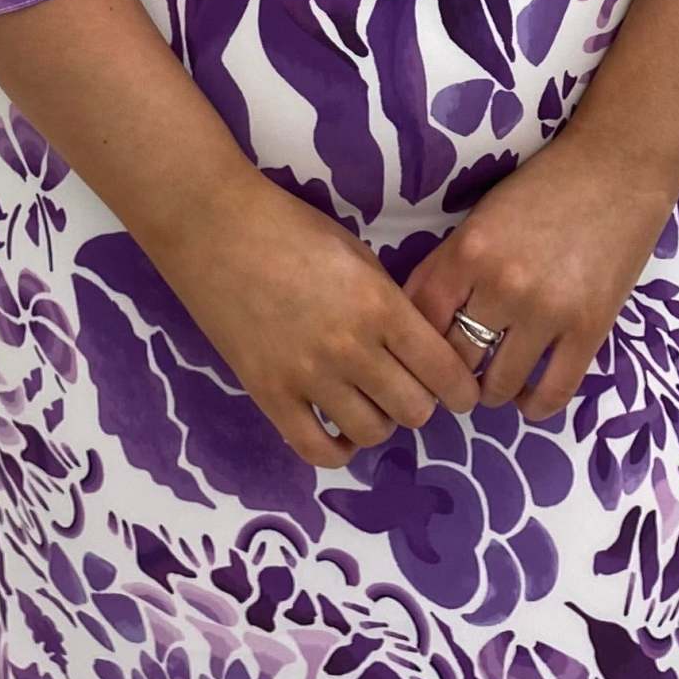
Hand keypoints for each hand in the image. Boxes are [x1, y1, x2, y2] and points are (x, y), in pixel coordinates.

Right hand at [148, 171, 483, 467]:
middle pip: (414, 410)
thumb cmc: (291, 228)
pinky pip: (317, 450)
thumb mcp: (358, 255)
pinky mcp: (270, 395)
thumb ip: (390, 304)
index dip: (462, 391)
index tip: (463, 396)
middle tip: (410, 390)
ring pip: (372, 432)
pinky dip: (338, 449)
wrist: (215, 228)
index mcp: (380, 306)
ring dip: (380, 421)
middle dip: (422, 404)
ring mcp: (308, 377)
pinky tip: (340, 431)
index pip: (443, 371)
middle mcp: (351, 348)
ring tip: (370, 402)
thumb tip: (415, 350)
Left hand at [400, 128, 678, 420]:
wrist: (616, 169)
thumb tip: (419, 321)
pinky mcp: (589, 330)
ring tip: (494, 383)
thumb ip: (450, 266)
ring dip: (491, 391)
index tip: (421, 356)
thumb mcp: (481, 218)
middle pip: (455, 359)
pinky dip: (534, 405)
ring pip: (498, 385)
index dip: (415, 346)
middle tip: (457, 378)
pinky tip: (529, 398)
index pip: (420, 323)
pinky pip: (552, 392)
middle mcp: (501, 286)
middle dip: (452, 373)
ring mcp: (547, 312)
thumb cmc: (543, 187)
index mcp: (467, 252)